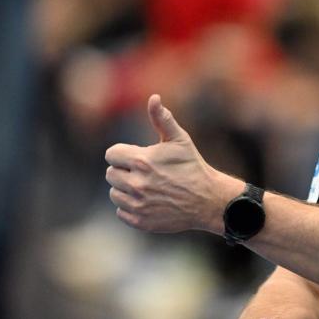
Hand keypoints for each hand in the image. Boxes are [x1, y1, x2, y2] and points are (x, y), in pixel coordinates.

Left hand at [104, 94, 241, 232]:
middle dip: (124, 171)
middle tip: (144, 173)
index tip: (136, 157)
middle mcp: (137, 183)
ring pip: (114, 194)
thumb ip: (162, 119)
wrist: (207, 200)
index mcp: (143, 161)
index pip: (111, 154)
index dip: (123, 154)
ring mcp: (138, 204)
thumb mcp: (180, 140)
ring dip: (125, 189)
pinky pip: (121, 212)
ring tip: (146, 187)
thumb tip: (153, 97)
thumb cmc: (192, 166)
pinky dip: (131, 207)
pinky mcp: (140, 221)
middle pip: (110, 174)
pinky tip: (148, 201)